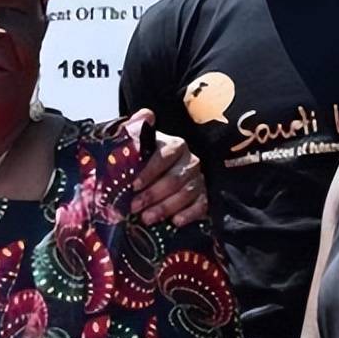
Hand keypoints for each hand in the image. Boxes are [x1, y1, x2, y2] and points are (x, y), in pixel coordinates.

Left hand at [124, 108, 208, 226]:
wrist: (155, 178)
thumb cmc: (142, 161)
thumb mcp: (133, 144)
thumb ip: (134, 130)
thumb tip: (146, 115)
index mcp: (174, 145)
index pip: (165, 155)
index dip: (149, 170)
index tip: (133, 185)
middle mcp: (190, 161)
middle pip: (175, 178)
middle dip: (153, 194)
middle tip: (134, 207)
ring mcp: (199, 179)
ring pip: (187, 193)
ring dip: (166, 207)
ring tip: (146, 218)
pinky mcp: (205, 197)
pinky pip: (202, 205)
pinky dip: (190, 214)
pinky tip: (175, 222)